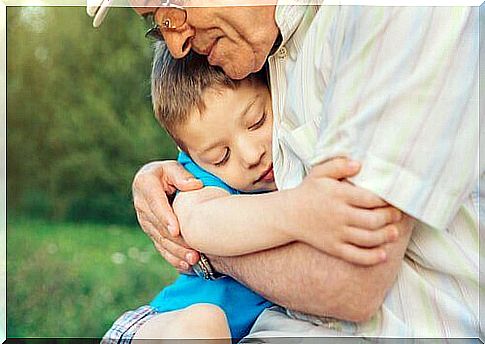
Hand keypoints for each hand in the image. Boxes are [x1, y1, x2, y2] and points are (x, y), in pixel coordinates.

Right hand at [133, 160, 202, 272]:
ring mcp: (144, 221)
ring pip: (160, 239)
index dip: (165, 218)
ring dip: (177, 252)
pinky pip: (160, 246)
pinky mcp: (150, 231)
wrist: (153, 181)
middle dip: (176, 241)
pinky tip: (185, 265)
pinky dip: (172, 257)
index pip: (156, 204)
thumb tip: (194, 185)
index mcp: (145, 185)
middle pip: (159, 227)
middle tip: (193, 251)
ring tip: (193, 260)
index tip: (176, 230)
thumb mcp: (172, 168)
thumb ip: (182, 175)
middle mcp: (141, 205)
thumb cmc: (167, 172)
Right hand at [287, 158, 401, 265]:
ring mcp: (336, 233)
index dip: (386, 200)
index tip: (394, 199)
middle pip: (373, 220)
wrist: (289, 215)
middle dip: (390, 218)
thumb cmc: (309, 192)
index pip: (370, 198)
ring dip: (386, 236)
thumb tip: (359, 164)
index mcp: (338, 195)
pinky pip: (355, 256)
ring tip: (394, 232)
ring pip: (368, 239)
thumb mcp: (320, 173)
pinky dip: (371, 258)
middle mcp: (339, 215)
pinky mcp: (333, 248)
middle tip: (397, 215)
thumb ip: (338, 165)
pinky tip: (383, 254)